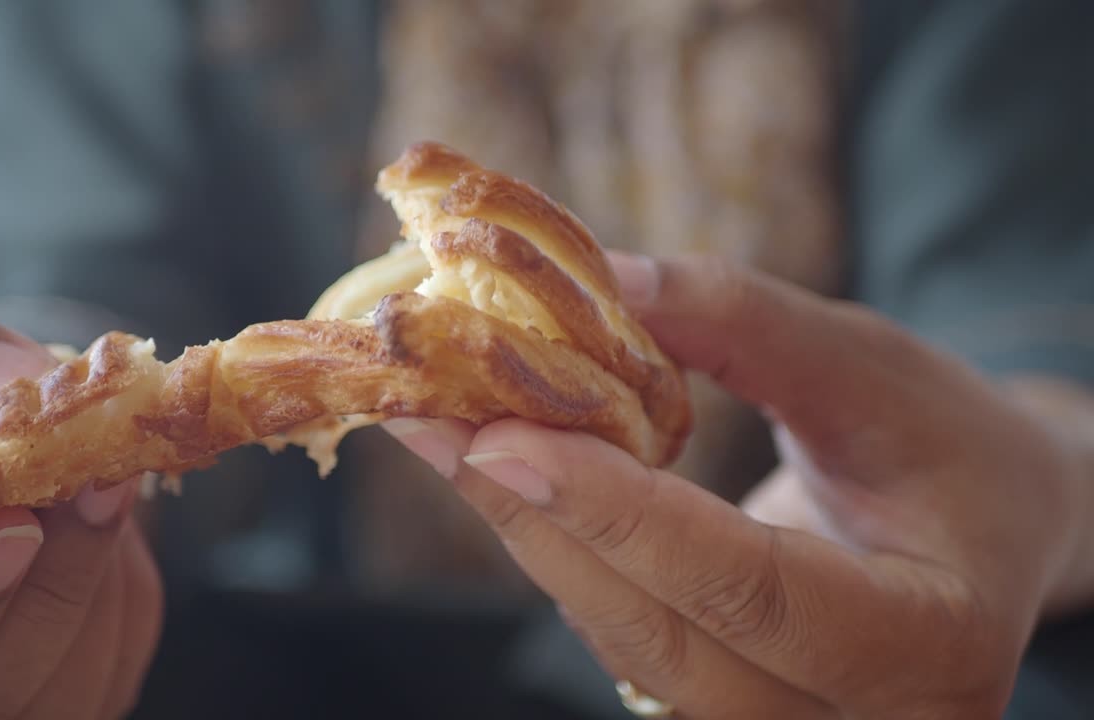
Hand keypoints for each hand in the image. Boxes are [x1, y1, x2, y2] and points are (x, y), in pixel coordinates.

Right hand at [0, 282, 163, 719]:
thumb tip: (25, 381)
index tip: (10, 531)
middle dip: (53, 581)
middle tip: (97, 473)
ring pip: (63, 691)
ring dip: (97, 572)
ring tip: (78, 477)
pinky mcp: (41, 685)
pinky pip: (111, 661)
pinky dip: (121, 580)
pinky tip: (88, 511)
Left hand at [385, 255, 1090, 717]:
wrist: (979, 528)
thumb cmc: (949, 446)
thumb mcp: (872, 368)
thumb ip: (745, 324)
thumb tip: (605, 279)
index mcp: (925, 645)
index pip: (752, 591)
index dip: (620, 516)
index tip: (503, 435)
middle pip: (662, 634)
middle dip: (538, 520)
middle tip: (437, 418)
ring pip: (625, 642)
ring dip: (527, 530)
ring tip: (447, 429)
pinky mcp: (725, 701)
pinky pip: (622, 632)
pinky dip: (559, 547)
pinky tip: (502, 469)